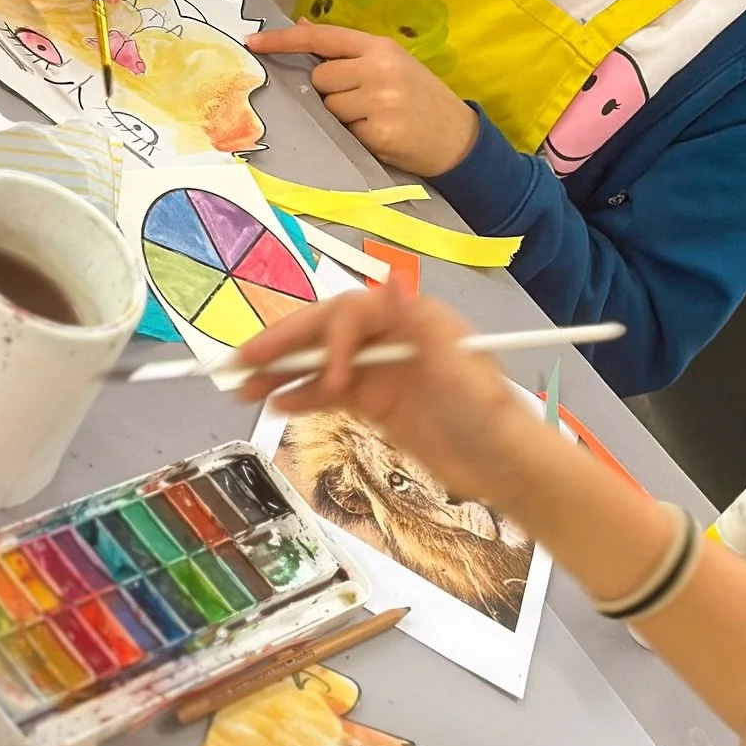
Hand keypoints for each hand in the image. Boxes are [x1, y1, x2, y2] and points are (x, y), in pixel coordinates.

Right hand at [237, 288, 539, 512]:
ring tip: (241, 387)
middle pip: (324, 332)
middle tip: (240, 363)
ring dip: (281, 372)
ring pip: (319, 363)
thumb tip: (391, 279)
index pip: (352, 313)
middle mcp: (391, 337)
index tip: (333, 379)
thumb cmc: (489, 415)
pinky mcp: (375, 402)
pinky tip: (274, 405)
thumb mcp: (459, 368)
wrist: (504, 466)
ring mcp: (380, 370)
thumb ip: (421, 325)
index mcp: (411, 318)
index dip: (331, 340)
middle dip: (282, 345)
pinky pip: (327, 394)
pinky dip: (300, 398)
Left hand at [247, 22, 478, 176]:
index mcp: (380, 47)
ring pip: (329, 108)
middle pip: (320, 79)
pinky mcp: (379, 132)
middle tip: (363, 103)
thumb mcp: (392, 64)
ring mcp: (380, 101)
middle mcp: (379, 69)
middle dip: (332, 93)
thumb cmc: (422, 99)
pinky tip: (381, 136)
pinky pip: (344, 133)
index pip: (322, 38)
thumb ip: (349, 51)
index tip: (254, 42)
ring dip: (343, 118)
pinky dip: (356, 137)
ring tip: (375, 120)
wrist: (459, 138)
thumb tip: (304, 28)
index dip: (284, 40)